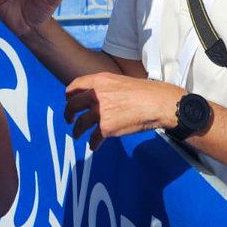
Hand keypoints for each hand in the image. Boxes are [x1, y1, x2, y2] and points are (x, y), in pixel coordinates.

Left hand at [64, 73, 183, 150]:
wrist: (158, 103)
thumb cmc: (146, 92)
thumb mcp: (122, 81)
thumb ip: (107, 88)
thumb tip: (102, 98)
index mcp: (100, 80)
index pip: (75, 86)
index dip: (69, 95)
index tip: (69, 100)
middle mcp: (96, 95)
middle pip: (72, 105)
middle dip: (68, 114)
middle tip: (69, 119)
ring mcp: (100, 112)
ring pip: (80, 124)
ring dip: (77, 131)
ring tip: (78, 135)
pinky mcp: (106, 128)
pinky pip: (93, 138)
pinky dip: (93, 144)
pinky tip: (94, 146)